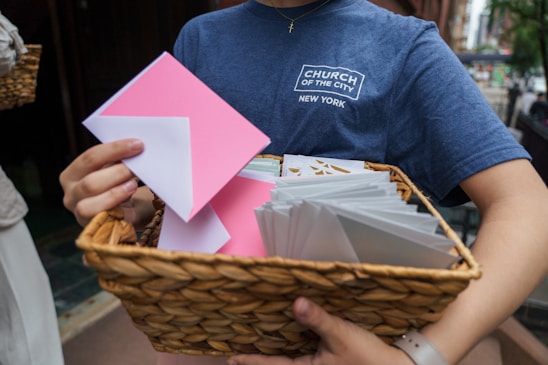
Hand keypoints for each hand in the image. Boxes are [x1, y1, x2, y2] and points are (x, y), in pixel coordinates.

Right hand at [59, 138, 144, 226]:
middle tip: (138, 167)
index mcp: (72, 174)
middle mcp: (70, 194)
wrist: (122, 214)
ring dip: (116, 190)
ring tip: (133, 184)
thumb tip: (135, 146)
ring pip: (92, 203)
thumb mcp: (111, 171)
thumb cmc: (115, 187)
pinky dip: (116, 204)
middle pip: (90, 182)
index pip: (90, 158)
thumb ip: (116, 159)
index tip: (137, 144)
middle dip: (118, 172)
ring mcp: (79, 212)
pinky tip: (129, 195)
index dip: (115, 149)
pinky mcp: (91, 226)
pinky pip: (101, 215)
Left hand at [227, 297, 412, 364]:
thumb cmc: (367, 356)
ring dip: (275, 352)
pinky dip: (292, 346)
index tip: (231, 357)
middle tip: (238, 349)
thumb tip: (296, 303)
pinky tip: (290, 336)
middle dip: (260, 356)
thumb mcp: (340, 335)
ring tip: (258, 342)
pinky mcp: (329, 361)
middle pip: (280, 363)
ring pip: (291, 359)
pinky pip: (304, 354)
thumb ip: (317, 319)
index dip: (251, 360)